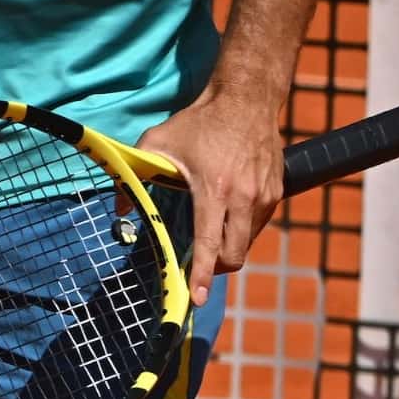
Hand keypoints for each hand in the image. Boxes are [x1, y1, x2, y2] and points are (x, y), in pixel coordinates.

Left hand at [129, 84, 285, 306]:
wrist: (247, 100)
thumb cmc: (199, 122)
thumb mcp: (157, 142)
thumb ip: (135, 175)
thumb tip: (121, 210)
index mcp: (215, 189)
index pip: (210, 243)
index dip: (202, 274)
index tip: (196, 298)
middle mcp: (245, 198)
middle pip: (234, 255)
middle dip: (215, 268)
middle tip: (197, 267)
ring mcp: (265, 197)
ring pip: (247, 243)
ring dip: (228, 248)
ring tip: (209, 236)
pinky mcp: (277, 193)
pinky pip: (257, 227)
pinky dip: (241, 231)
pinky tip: (225, 217)